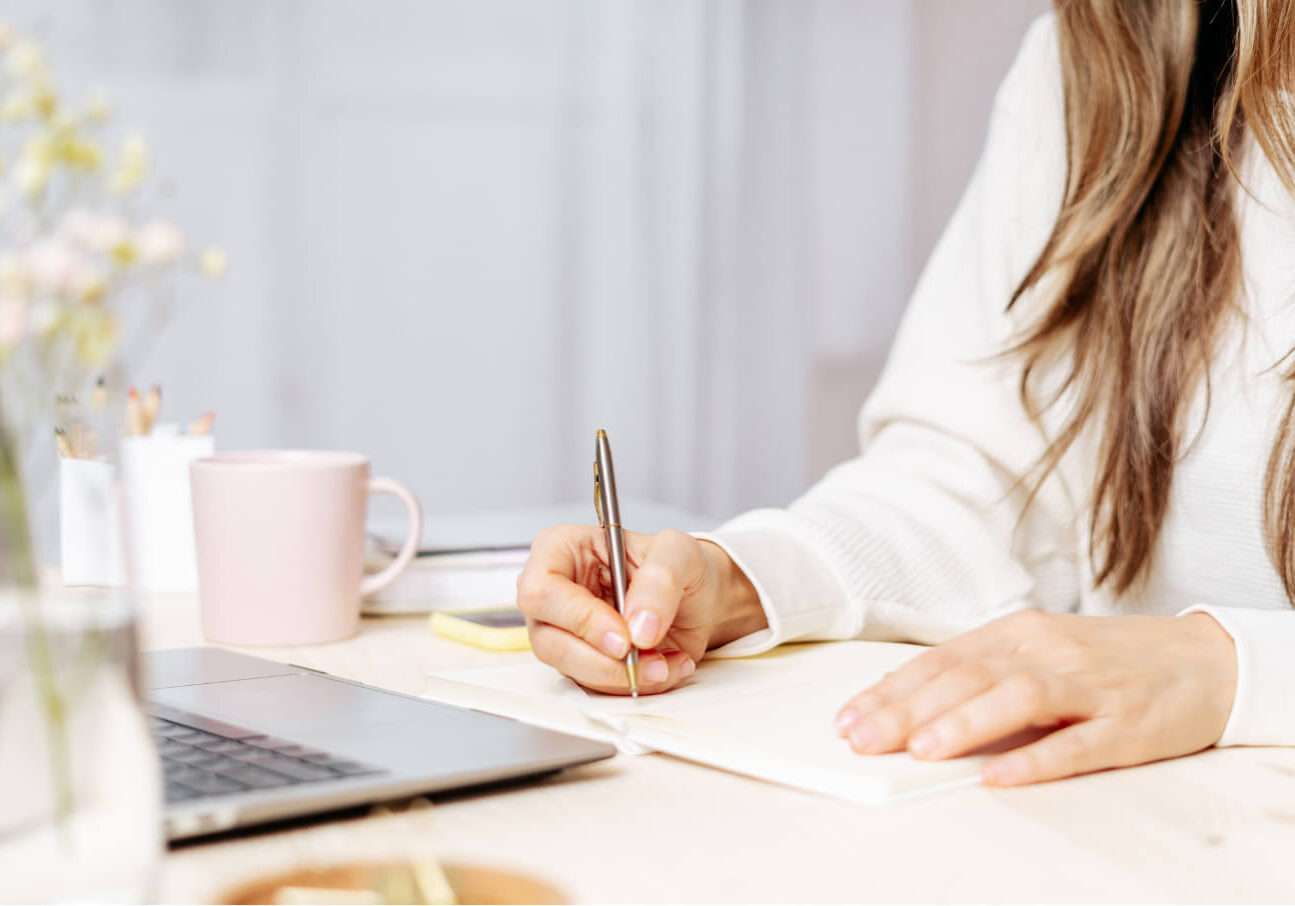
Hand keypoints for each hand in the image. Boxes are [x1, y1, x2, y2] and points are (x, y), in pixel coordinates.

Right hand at [517, 525, 765, 694]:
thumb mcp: (679, 553)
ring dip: (623, 675)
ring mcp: (565, 632)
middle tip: (644, 657)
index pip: (541, 589)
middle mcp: (555, 594)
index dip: (578, 617)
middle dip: (601, 659)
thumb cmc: (678, 566)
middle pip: (548, 639)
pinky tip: (667, 665)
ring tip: (666, 661)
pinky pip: (597, 686)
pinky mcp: (584, 663)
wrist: (699, 598)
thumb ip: (660, 581)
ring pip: (571, 670)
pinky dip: (636, 684)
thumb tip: (638, 626)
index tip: (623, 637)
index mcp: (561, 550)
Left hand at [834, 610, 1236, 785]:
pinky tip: (1002, 776)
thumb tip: (904, 703)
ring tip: (922, 750)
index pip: (942, 660)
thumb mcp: (1037, 652)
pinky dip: (1038, 760)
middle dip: (910, 709)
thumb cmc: (1103, 659)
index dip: (893, 689)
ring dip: (967, 723)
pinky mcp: (1128, 724)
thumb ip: (978, 674)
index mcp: (1018, 633)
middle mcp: (1048, 651)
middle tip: (864, 738)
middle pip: (970, 677)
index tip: (848, 718)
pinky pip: (1079, 743)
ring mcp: (1090, 686)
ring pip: (1019, 699)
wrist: (1205, 658)